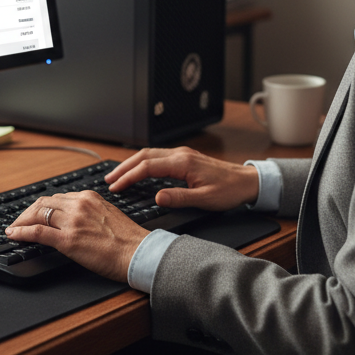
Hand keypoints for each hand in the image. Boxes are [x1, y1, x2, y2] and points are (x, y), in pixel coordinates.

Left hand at [6, 191, 148, 282]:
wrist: (137, 253)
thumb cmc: (128, 239)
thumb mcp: (108, 214)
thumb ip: (90, 211)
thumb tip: (74, 218)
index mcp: (89, 197)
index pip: (57, 198)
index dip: (42, 207)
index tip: (35, 213)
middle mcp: (79, 205)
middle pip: (44, 203)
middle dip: (28, 212)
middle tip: (20, 221)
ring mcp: (72, 222)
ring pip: (37, 215)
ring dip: (21, 221)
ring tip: (15, 228)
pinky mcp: (68, 240)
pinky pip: (37, 232)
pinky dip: (21, 232)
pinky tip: (13, 234)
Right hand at [104, 147, 258, 211]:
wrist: (246, 181)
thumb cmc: (229, 190)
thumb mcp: (205, 199)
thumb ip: (180, 198)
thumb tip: (158, 197)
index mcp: (183, 163)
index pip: (147, 167)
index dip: (129, 177)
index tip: (116, 187)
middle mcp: (180, 154)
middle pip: (143, 156)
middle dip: (123, 167)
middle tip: (108, 179)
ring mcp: (182, 154)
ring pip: (149, 154)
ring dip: (131, 163)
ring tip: (117, 175)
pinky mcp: (184, 158)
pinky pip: (157, 156)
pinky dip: (142, 162)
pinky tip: (137, 170)